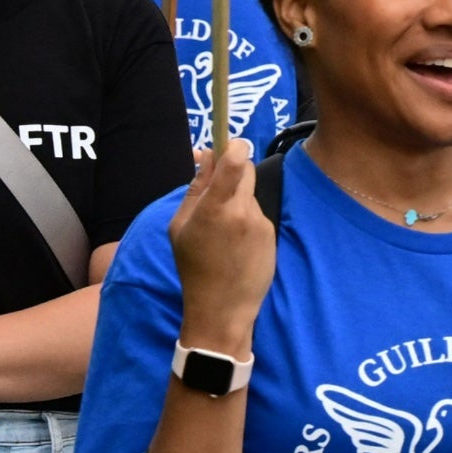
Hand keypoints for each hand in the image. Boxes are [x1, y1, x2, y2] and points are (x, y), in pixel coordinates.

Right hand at [168, 144, 276, 355]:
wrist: (222, 308)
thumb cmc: (193, 266)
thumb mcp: (179, 226)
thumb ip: (195, 189)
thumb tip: (205, 156)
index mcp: (216, 208)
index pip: (235, 164)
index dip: (235, 147)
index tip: (232, 144)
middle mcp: (243, 212)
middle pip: (246, 172)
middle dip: (233, 174)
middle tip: (217, 192)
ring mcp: (261, 225)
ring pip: (249, 196)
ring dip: (238, 201)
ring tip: (223, 231)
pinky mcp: (272, 237)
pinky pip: (257, 216)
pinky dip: (247, 221)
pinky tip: (236, 244)